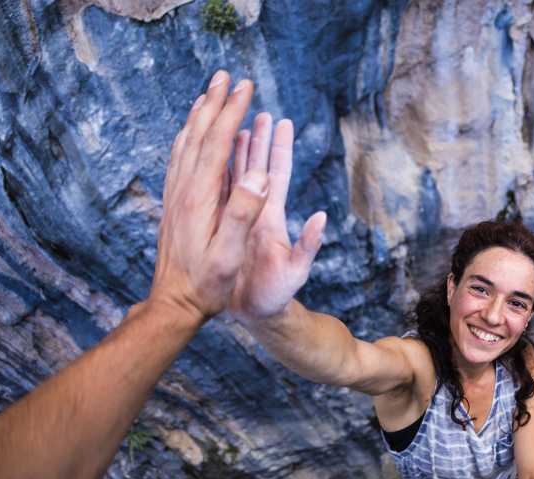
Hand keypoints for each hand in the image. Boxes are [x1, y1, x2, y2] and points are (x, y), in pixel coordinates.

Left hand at [147, 70, 270, 326]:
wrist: (174, 303)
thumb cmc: (207, 284)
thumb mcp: (229, 254)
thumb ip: (242, 213)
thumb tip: (258, 174)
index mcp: (200, 198)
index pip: (217, 144)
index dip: (231, 113)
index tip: (245, 88)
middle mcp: (184, 191)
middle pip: (198, 135)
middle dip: (215, 103)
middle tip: (226, 76)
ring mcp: (176, 197)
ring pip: (185, 144)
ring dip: (199, 115)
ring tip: (208, 94)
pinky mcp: (174, 205)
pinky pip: (179, 159)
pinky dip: (188, 137)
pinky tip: (191, 134)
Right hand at [226, 112, 326, 321]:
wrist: (256, 313)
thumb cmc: (277, 296)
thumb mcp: (295, 270)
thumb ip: (308, 245)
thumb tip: (321, 218)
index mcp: (272, 218)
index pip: (276, 175)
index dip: (278, 149)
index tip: (282, 121)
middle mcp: (257, 213)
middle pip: (257, 168)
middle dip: (258, 139)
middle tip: (258, 110)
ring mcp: (241, 220)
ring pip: (237, 178)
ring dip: (237, 152)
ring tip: (237, 124)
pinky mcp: (226, 230)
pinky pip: (219, 197)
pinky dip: (217, 176)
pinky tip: (212, 161)